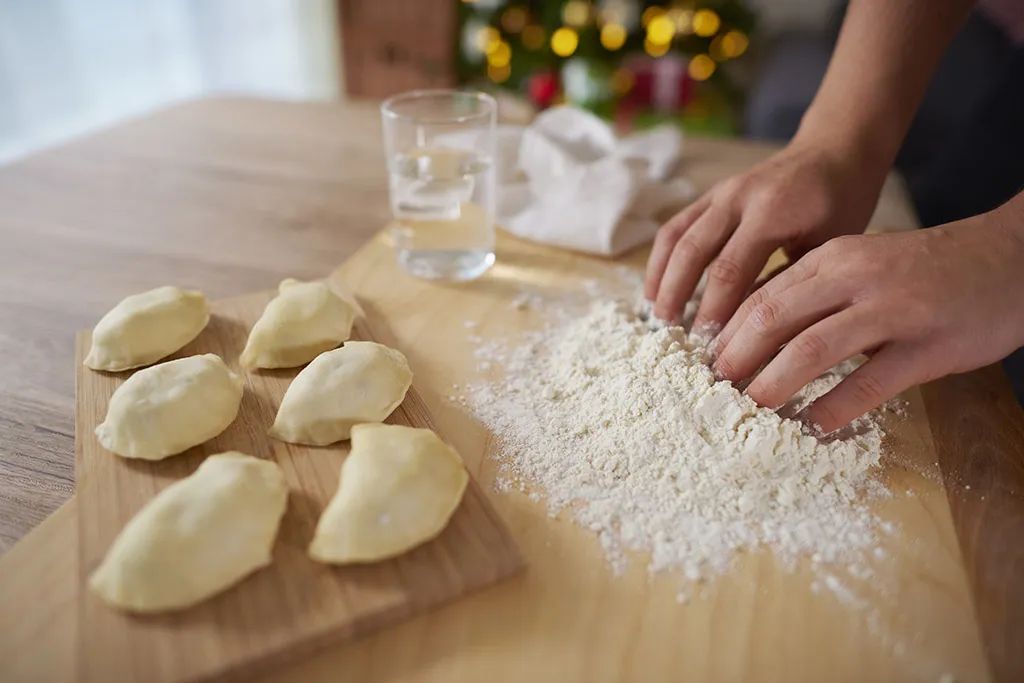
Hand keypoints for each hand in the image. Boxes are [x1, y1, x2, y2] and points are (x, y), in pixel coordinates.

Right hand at [644, 137, 886, 327]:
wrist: (834, 151)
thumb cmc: (841, 205)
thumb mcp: (828, 247)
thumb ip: (788, 283)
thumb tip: (754, 333)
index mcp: (772, 211)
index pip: (730, 270)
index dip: (714, 311)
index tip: (710, 347)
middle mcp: (738, 197)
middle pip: (694, 254)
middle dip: (681, 299)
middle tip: (678, 339)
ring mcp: (719, 193)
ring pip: (676, 239)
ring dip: (662, 281)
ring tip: (659, 318)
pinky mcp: (709, 195)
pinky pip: (675, 228)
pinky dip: (660, 260)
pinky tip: (655, 290)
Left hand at [712, 198, 1023, 432]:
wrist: (1006, 259)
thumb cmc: (922, 271)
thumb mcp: (861, 265)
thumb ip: (814, 293)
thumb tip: (754, 338)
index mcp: (832, 258)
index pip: (761, 296)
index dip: (727, 335)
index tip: (704, 366)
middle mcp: (855, 278)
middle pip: (773, 320)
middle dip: (736, 361)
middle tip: (716, 394)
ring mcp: (892, 311)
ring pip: (811, 351)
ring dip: (773, 387)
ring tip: (753, 413)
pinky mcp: (926, 346)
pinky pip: (867, 385)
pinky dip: (833, 410)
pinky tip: (815, 427)